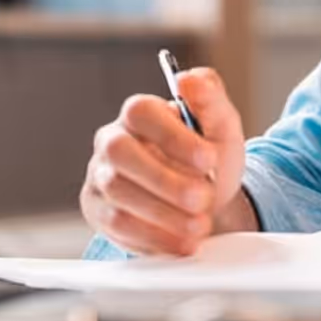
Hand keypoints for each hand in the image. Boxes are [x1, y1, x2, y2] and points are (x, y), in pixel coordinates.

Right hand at [80, 66, 250, 255]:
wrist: (204, 203)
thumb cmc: (209, 159)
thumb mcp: (221, 126)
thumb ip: (210, 98)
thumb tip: (188, 78)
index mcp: (140, 113)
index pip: (142, 112)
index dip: (174, 136)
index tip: (209, 159)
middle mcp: (113, 142)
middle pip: (121, 153)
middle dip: (165, 180)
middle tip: (204, 198)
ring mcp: (101, 178)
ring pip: (119, 193)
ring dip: (163, 214)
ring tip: (200, 225)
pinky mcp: (100, 212)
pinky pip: (117, 226)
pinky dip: (154, 237)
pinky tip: (181, 242)